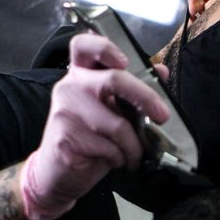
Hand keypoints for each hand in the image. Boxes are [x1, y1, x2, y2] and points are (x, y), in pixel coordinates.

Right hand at [19, 33, 168, 219]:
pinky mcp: (67, 138)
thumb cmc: (87, 138)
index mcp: (80, 75)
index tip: (124, 61)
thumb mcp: (110, 110)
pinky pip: (110, 148)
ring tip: (133, 154)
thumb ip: (131, 90)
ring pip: (118, 125)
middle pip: (114, 80)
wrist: (56, 173)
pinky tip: (114, 160)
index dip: (105, 48)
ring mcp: (65, 112)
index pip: (84, 46)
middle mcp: (70, 87)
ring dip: (133, 145)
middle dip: (146, 98)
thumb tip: (160, 70)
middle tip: (163, 116)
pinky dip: (120, 158)